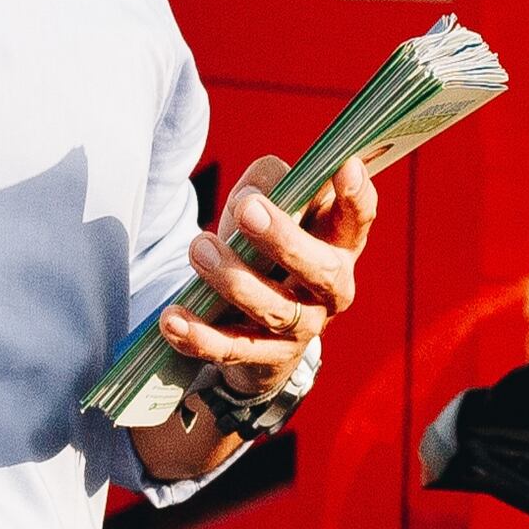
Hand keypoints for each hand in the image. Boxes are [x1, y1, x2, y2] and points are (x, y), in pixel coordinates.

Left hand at [158, 154, 378, 423]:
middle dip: (284, 238)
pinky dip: (200, 335)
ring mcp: (303, 330)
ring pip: (275, 309)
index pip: (357, 219)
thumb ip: (267, 188)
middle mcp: (331, 290)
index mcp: (339, 245)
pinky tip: (172, 318)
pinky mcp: (268, 360)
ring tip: (198, 248)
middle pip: (320, 269)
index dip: (356, 196)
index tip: (346, 167)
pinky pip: (233, 349)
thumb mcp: (268, 214)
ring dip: (234, 279)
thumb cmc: (264, 253)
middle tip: (246, 209)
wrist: (256, 333)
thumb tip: (252, 196)